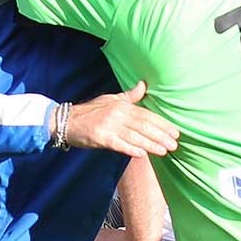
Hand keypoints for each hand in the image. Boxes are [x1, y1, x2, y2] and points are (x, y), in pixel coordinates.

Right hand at [63, 82, 178, 158]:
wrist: (66, 121)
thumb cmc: (90, 111)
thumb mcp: (110, 99)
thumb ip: (129, 96)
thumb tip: (143, 85)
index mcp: (122, 105)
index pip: (146, 115)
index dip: (162, 124)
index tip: (175, 132)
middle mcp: (117, 114)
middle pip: (144, 126)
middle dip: (161, 135)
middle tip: (175, 144)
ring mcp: (109, 126)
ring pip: (135, 136)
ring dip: (151, 144)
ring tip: (165, 151)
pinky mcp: (100, 137)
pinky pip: (118, 144)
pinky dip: (130, 149)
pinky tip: (142, 154)